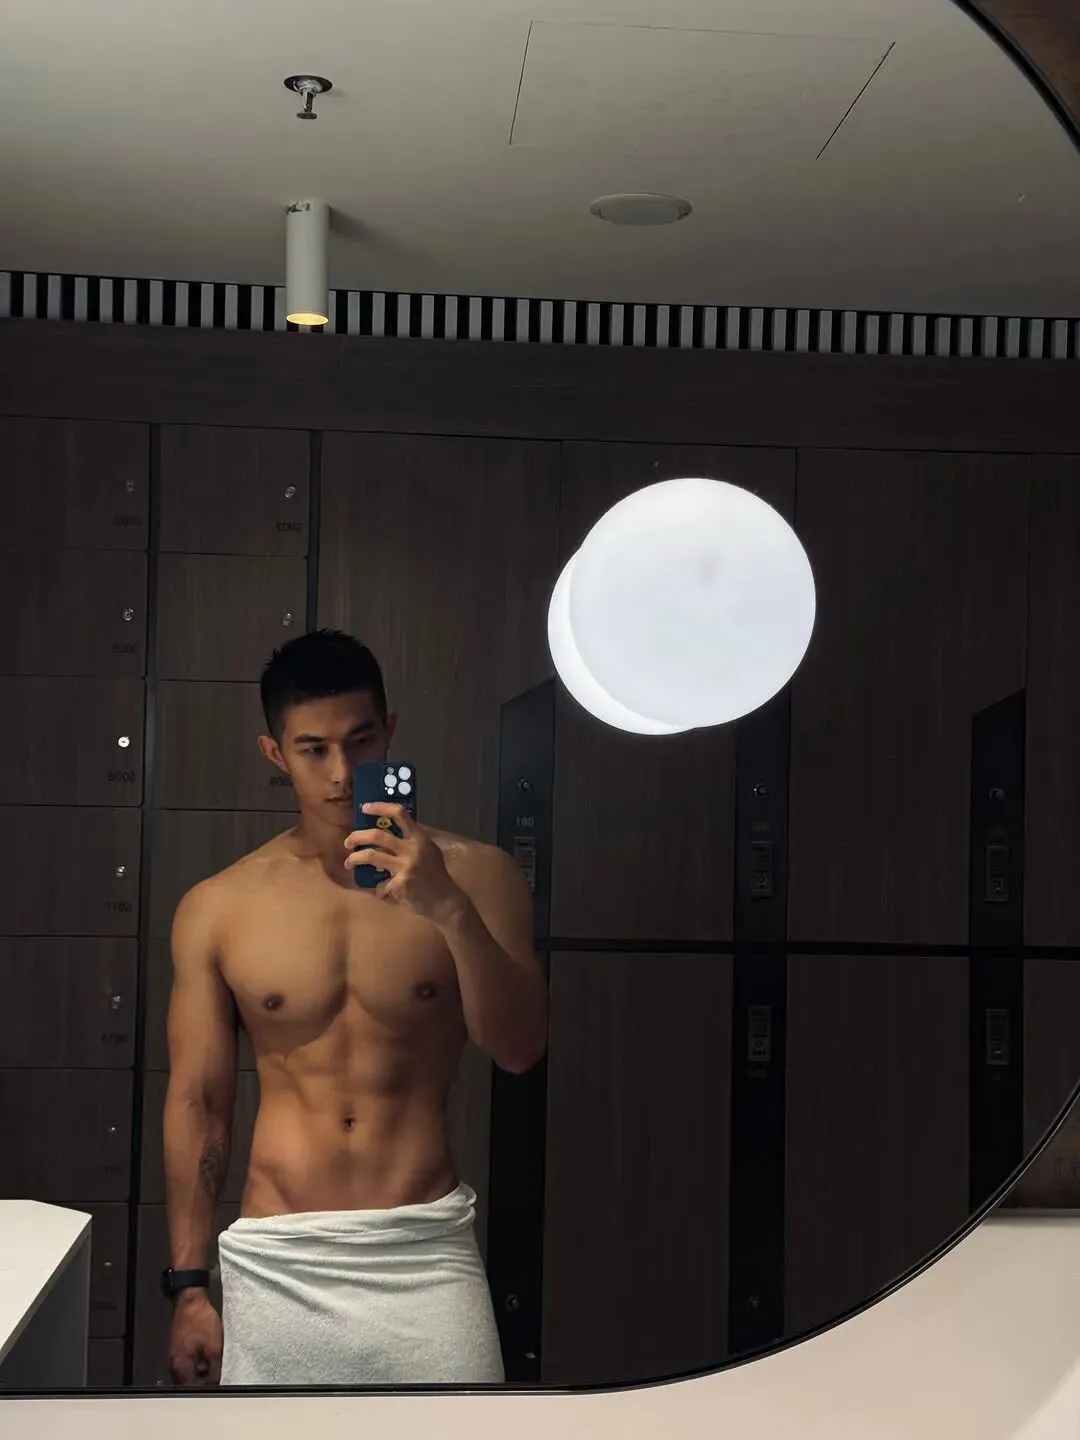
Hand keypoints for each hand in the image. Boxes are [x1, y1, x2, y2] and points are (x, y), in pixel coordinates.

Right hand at [168, 1291, 222, 1386]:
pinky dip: (198, 1362)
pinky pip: (188, 1362)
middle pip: (189, 1383)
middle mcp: (175, 1365)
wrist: (191, 1301)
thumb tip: (214, 1383)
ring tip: (213, 1360)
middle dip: (203, 1380)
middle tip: (216, 1371)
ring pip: (189, 1373)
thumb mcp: (214, 1347)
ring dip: (201, 1371)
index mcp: (182, 1367)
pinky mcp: (179, 1348)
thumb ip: (214, 1369)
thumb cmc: (200, 1320)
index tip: (216, 1383)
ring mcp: (176, 1356)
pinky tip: (207, 1353)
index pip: (193, 1389)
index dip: (206, 1389)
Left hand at [345, 803, 466, 923]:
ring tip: (348, 863)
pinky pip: (380, 885)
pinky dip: (380, 889)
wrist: (444, 901)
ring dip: (354, 859)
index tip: (364, 807)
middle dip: (357, 836)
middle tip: (348, 842)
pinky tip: (384, 893)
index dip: (380, 807)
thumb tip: (391, 829)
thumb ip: (412, 840)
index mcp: (419, 838)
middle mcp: (411, 849)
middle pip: (377, 835)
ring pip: (371, 856)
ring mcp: (405, 866)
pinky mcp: (400, 884)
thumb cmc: (436, 875)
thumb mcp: (429, 851)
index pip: (400, 814)